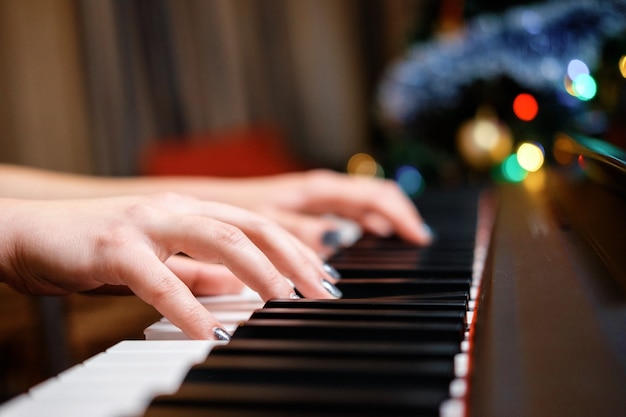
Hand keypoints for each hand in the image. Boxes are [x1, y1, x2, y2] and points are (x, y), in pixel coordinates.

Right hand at [0, 193, 338, 338]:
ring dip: (258, 271)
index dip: (295, 249)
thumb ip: (199, 271)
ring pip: (218, 237)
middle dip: (293, 258)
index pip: (257, 224)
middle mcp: (175, 209)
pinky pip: (161, 278)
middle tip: (320, 292)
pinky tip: (211, 334)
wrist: (31, 234)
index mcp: (189, 211)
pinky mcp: (115, 246)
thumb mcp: (159, 259)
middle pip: (250, 225)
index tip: (322, 278)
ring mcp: (146, 223)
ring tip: (284, 303)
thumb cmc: (96, 248)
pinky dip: (190, 307)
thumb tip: (239, 288)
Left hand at [213, 170, 432, 255]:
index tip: (419, 238)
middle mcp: (321, 189)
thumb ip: (305, 232)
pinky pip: (347, 211)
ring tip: (402, 242)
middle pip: (375, 195)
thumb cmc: (233, 212)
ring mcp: (316, 196)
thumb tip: (343, 239)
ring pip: (363, 203)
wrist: (206, 205)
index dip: (402, 215)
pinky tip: (368, 238)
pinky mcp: (308, 206)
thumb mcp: (267, 225)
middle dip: (400, 215)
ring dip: (384, 220)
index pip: (375, 195)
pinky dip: (365, 223)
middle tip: (419, 242)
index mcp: (317, 189)